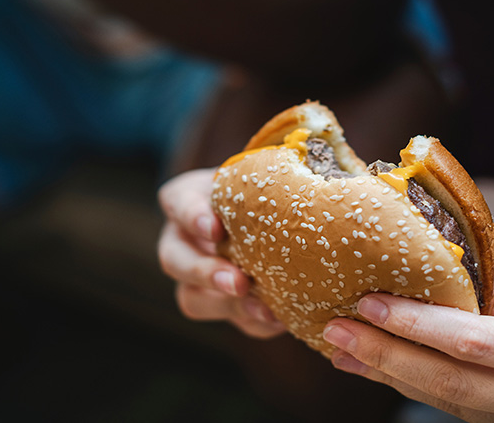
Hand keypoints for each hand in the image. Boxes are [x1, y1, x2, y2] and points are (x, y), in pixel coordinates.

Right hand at [157, 168, 284, 337]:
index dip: (192, 216)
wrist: (279, 214)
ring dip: (228, 306)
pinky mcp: (222, 304)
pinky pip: (231, 320)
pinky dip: (254, 321)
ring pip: (193, 298)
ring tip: (264, 310)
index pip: (178, 202)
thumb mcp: (265, 173)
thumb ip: (274, 173)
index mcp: (188, 199)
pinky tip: (279, 318)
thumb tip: (318, 171)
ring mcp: (195, 277)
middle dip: (205, 273)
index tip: (215, 229)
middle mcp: (182, 240)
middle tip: (239, 282)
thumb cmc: (268, 185)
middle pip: (175, 260)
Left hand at [322, 276, 493, 422]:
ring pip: (453, 404)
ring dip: (394, 377)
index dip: (416, 326)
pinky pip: (467, 411)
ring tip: (344, 347)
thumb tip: (431, 279)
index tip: (367, 303)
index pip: (476, 344)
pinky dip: (423, 387)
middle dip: (386, 360)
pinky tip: (388, 365)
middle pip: (452, 387)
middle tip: (333, 331)